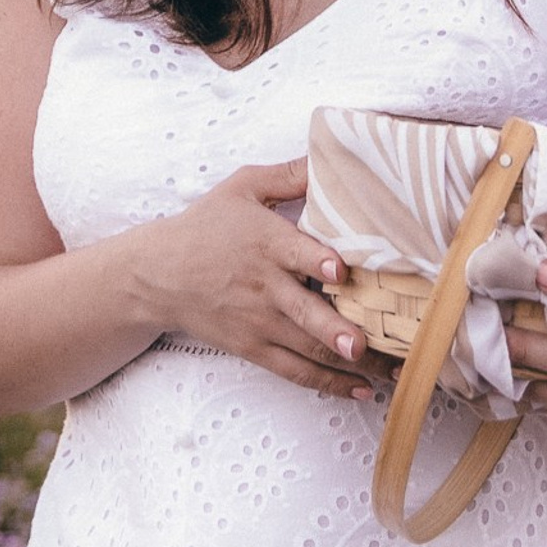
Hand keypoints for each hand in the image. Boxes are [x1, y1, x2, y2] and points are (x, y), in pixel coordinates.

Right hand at [128, 158, 394, 400]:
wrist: (158, 274)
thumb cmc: (205, 226)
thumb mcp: (242, 187)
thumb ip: (289, 175)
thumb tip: (330, 157)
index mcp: (266, 242)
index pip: (294, 253)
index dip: (318, 262)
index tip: (340, 271)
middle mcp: (266, 287)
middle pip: (305, 313)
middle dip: (336, 331)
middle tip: (365, 344)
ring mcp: (260, 322)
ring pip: (309, 348)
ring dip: (349, 364)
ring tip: (388, 373)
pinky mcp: (253, 347)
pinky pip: (295, 370)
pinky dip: (328, 383)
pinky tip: (359, 388)